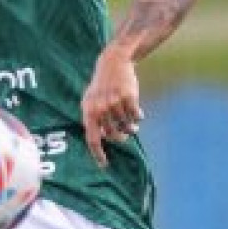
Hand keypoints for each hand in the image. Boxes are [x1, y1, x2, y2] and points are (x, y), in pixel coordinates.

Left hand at [81, 49, 143, 168]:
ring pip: (126, 126)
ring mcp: (115, 103)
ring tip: (132, 125)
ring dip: (131, 128)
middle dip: (120, 137)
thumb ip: (93, 120)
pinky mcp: (129, 97)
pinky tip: (137, 113)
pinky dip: (138, 117)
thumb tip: (99, 141)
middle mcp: (101, 109)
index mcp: (89, 112)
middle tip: (125, 136)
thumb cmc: (101, 86)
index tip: (104, 165)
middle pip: (113, 135)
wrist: (113, 63)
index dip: (98, 154)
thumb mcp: (90, 101)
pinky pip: (136, 117)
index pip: (92, 139)